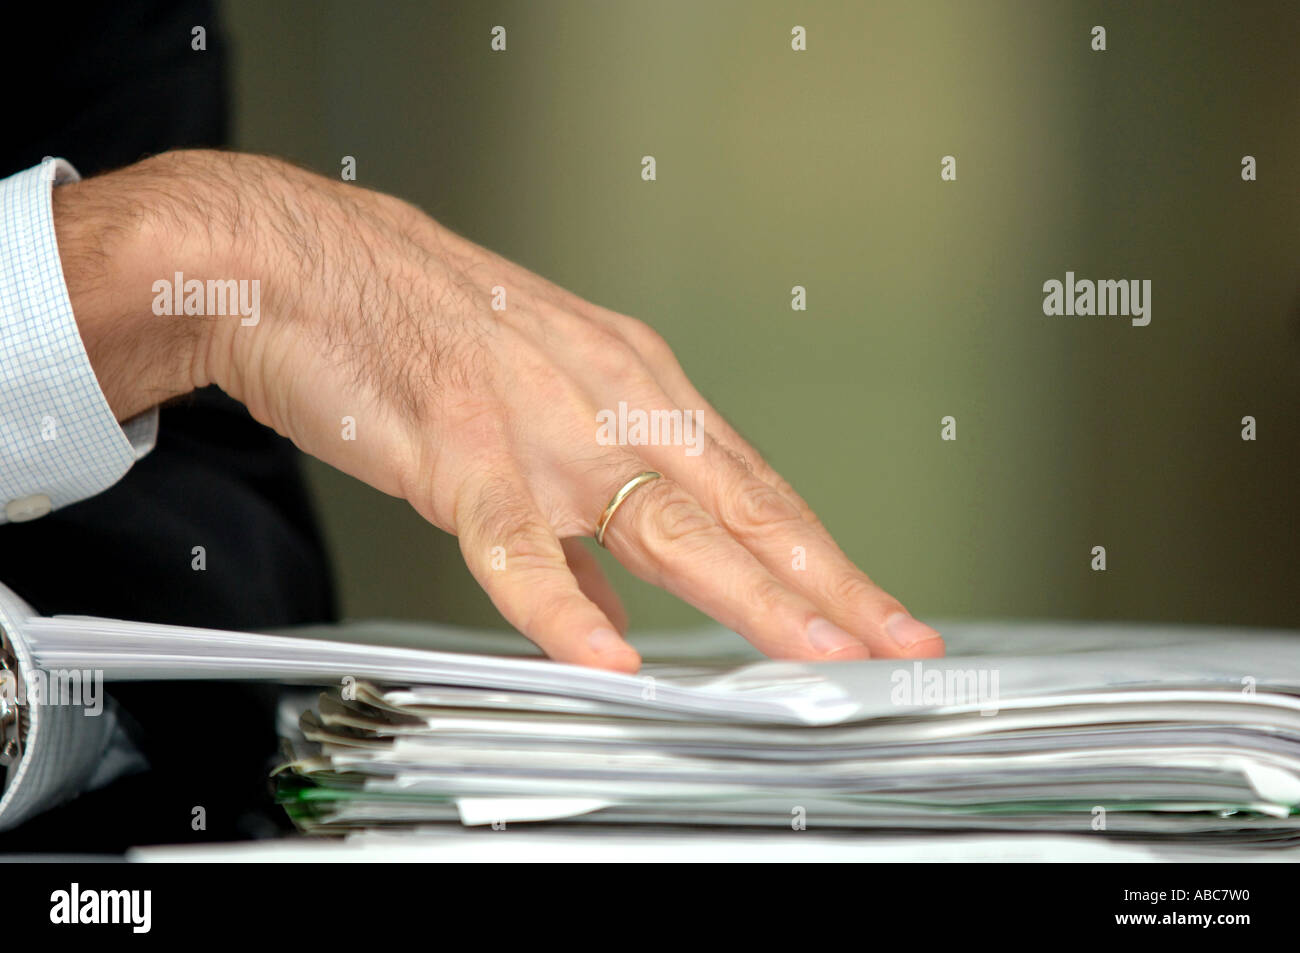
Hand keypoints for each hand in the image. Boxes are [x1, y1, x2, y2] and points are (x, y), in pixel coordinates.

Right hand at [59, 150, 944, 671]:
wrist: (311, 262)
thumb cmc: (423, 330)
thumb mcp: (534, 406)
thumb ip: (578, 519)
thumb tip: (607, 600)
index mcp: (637, 389)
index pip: (753, 488)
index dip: (820, 557)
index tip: (873, 610)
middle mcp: (612, 403)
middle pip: (741, 509)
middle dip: (825, 583)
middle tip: (896, 640)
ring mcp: (542, 428)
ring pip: (660, 524)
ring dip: (744, 592)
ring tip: (811, 647)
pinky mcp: (460, 450)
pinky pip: (517, 542)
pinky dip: (561, 604)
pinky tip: (607, 654)